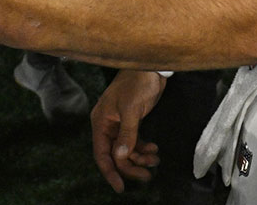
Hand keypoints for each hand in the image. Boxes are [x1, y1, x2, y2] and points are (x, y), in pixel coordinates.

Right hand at [91, 69, 165, 192]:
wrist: (151, 67)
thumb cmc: (137, 84)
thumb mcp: (131, 109)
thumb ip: (127, 134)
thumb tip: (120, 157)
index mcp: (100, 122)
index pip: (102, 154)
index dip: (110, 172)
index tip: (120, 188)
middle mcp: (107, 126)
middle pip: (116, 155)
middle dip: (131, 167)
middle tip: (147, 176)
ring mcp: (119, 125)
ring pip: (127, 150)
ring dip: (140, 158)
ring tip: (155, 160)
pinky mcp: (131, 122)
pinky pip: (134, 142)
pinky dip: (144, 148)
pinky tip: (154, 149)